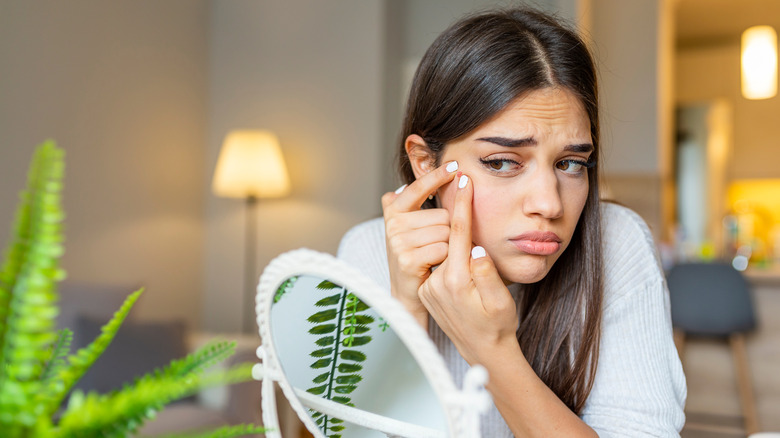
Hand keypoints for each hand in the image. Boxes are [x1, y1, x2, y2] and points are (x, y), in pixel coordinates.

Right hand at [381, 161, 458, 325]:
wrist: (408, 293)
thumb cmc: (418, 255)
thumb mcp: (413, 225)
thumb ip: (416, 201)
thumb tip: (426, 176)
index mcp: (394, 210)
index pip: (418, 187)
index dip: (436, 176)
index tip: (455, 166)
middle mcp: (393, 223)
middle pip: (442, 215)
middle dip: (448, 229)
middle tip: (435, 245)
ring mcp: (398, 241)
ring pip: (445, 232)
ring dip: (448, 245)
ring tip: (435, 256)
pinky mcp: (406, 259)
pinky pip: (443, 248)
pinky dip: (446, 258)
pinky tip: (435, 265)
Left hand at [418, 173, 518, 364]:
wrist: (483, 350)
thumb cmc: (498, 325)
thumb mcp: (501, 301)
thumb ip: (487, 274)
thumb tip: (476, 249)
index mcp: (457, 281)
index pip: (458, 232)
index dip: (461, 204)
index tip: (463, 180)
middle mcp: (438, 283)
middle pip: (445, 236)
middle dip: (453, 213)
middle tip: (458, 185)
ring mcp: (430, 288)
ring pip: (441, 249)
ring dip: (450, 234)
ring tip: (459, 222)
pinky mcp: (427, 291)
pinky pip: (439, 263)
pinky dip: (446, 252)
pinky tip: (456, 250)